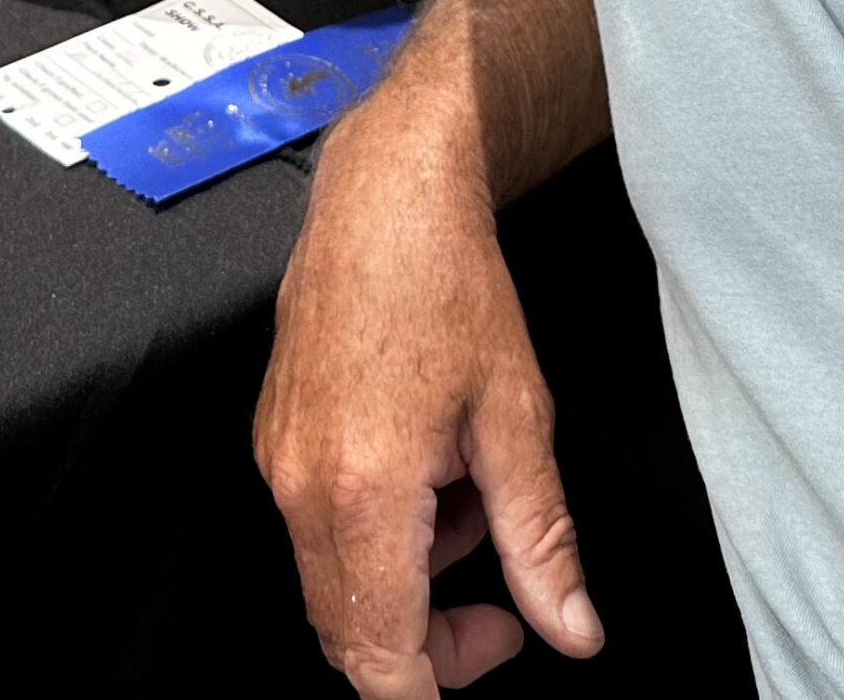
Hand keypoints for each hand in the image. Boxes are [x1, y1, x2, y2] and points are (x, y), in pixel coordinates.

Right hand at [255, 121, 603, 693]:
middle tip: (502, 594)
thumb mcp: (518, 415)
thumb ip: (539, 540)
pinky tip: (430, 464)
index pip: (380, 661)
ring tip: (470, 492)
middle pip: (348, 635)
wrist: (387, 193)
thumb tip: (572, 632)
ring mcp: (276, 466)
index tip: (502, 641)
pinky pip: (317, 527)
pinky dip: (377, 529)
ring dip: (407, 574)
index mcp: (363, 496)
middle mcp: (300, 492)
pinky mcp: (271, 440)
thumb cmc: (453, 285)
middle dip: (429, 638)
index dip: (443, 681)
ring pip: (333, 582)